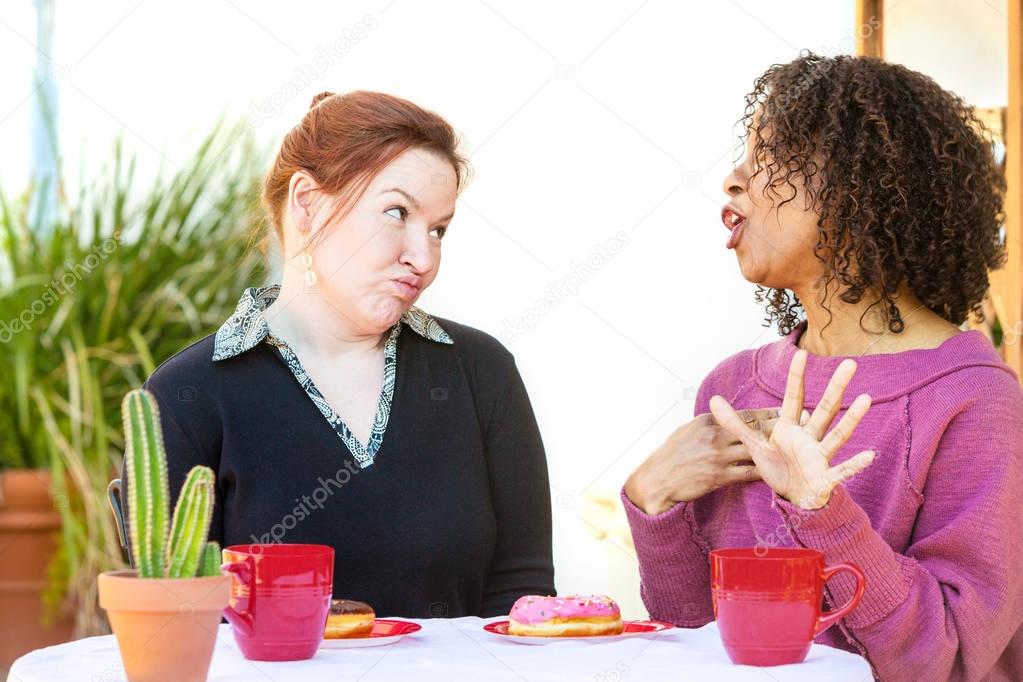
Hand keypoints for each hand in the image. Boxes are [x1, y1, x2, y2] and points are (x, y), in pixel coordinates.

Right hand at [624, 407, 792, 515]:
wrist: (657, 479)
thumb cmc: (671, 455)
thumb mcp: (688, 431)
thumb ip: (711, 425)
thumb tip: (727, 419)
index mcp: (708, 421)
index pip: (743, 415)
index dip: (767, 414)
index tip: (786, 410)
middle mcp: (715, 436)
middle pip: (754, 430)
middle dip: (780, 428)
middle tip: (802, 423)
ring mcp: (717, 456)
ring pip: (754, 450)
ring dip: (777, 450)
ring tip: (797, 449)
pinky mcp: (718, 476)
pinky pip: (747, 473)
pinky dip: (764, 472)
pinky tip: (779, 473)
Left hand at [709, 350, 875, 509]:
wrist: (792, 496)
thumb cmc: (776, 467)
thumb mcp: (753, 445)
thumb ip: (734, 423)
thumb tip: (712, 400)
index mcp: (790, 428)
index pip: (793, 397)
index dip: (797, 377)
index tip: (802, 353)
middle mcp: (809, 437)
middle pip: (825, 408)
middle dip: (836, 387)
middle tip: (850, 363)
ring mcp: (820, 455)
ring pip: (838, 434)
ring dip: (851, 418)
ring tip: (865, 398)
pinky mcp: (826, 476)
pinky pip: (843, 470)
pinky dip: (855, 464)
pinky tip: (870, 455)